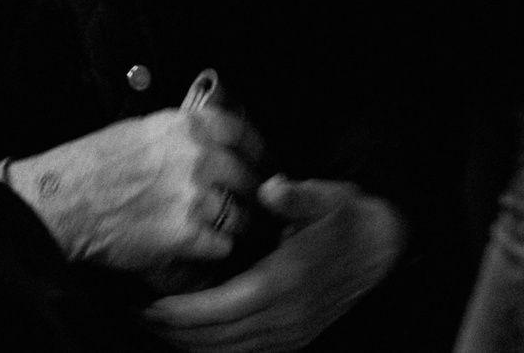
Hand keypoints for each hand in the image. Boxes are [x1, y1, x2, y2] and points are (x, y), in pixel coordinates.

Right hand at [3, 107, 265, 277]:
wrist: (63, 201)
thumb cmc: (94, 165)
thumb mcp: (143, 129)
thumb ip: (183, 134)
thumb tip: (211, 140)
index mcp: (189, 127)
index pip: (245, 134)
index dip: (255, 152)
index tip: (257, 163)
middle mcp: (200, 158)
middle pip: (249, 177)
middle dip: (246, 193)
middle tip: (239, 203)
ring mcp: (196, 196)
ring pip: (241, 215)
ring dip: (232, 224)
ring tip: (216, 228)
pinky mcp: (187, 234)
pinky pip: (223, 245)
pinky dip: (214, 249)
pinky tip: (198, 246)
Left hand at [142, 177, 404, 352]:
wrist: (383, 247)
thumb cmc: (347, 218)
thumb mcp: (327, 196)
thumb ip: (297, 195)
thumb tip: (271, 187)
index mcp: (284, 280)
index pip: (219, 309)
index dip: (180, 313)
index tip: (148, 304)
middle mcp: (284, 314)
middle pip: (216, 338)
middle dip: (174, 332)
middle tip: (140, 315)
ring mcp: (291, 332)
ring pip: (229, 352)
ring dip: (191, 344)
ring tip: (160, 327)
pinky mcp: (295, 338)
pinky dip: (217, 350)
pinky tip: (198, 338)